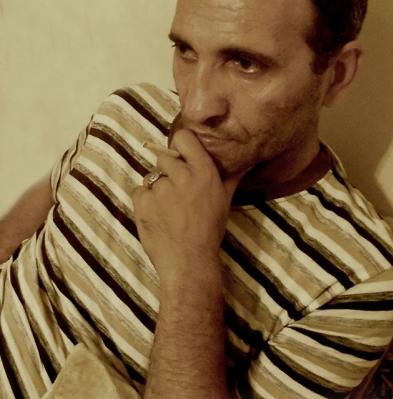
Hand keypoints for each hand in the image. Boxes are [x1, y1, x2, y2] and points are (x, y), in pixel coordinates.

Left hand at [132, 130, 242, 285]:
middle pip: (164, 158)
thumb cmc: (209, 230)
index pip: (183, 138)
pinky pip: (139, 192)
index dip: (179, 146)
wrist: (189, 260)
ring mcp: (160, 189)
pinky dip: (144, 202)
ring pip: (151, 177)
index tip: (181, 157)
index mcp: (203, 172)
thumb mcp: (225, 200)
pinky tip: (157, 216)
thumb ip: (232, 176)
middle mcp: (181, 176)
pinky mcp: (143, 202)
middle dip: (168, 172)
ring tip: (168, 209)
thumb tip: (247, 160)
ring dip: (157, 190)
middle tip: (176, 192)